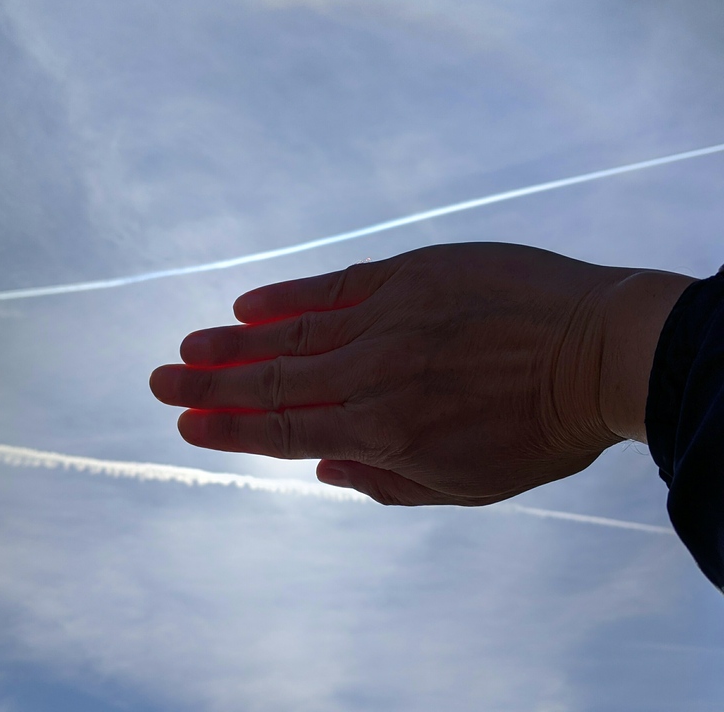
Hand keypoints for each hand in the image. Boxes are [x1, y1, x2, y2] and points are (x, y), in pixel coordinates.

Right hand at [150, 242, 635, 505]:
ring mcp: (388, 316)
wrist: (599, 349)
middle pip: (272, 380)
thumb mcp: (467, 484)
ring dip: (235, 342)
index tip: (185, 425)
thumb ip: (386, 480)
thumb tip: (321, 467)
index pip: (284, 431)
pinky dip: (289, 295)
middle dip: (210, 386)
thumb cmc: (540, 428)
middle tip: (159, 382)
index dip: (229, 430)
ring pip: (293, 331)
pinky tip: (250, 303)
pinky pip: (335, 284)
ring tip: (190, 347)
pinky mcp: (410, 273)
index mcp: (384, 431)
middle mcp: (371, 372)